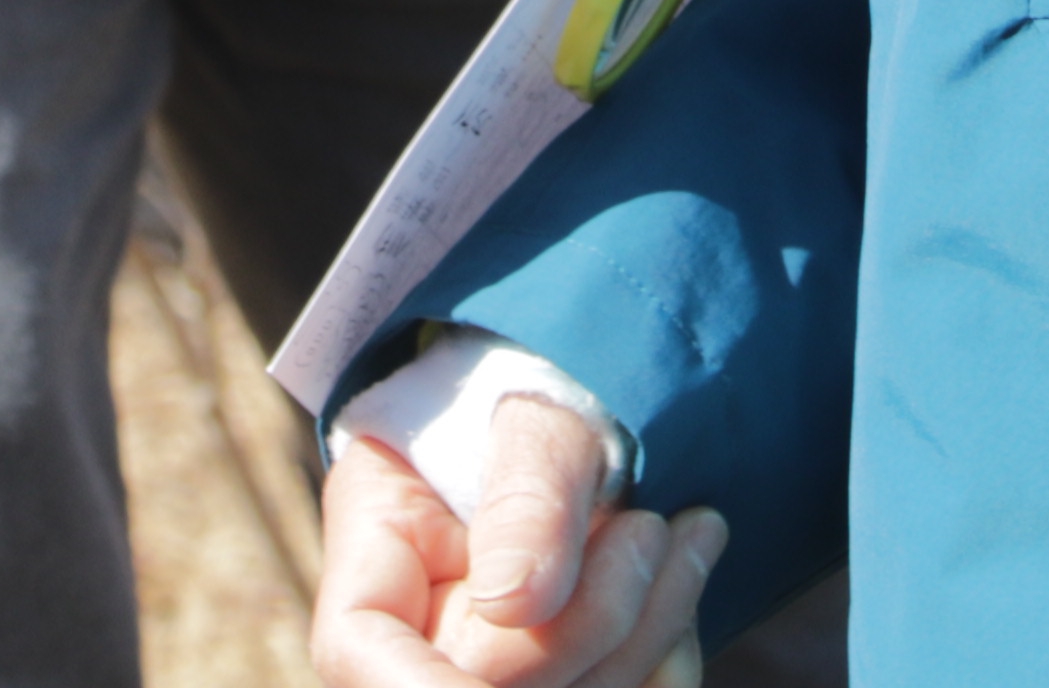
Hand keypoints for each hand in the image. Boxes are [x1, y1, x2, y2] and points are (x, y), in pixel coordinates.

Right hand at [312, 392, 724, 687]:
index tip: (527, 618)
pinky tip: (684, 581)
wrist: (596, 403)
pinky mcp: (571, 684)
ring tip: (688, 535)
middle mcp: (422, 644)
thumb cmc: (547, 390)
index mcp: (374, 566)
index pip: (360, 653)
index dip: (429, 686)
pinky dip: (669, 661)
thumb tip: (513, 602)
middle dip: (590, 621)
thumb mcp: (536, 412)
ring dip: (646, 634)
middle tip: (651, 527)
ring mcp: (501, 677)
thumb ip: (526, 494)